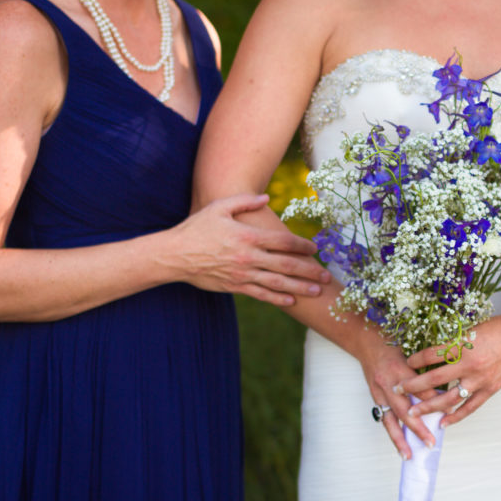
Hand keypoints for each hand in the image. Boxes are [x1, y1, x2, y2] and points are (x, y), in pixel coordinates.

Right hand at [164, 193, 330, 304]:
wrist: (173, 255)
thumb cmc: (196, 228)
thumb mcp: (219, 207)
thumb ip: (244, 201)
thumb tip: (267, 198)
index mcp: (248, 236)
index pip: (283, 241)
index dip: (302, 245)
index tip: (315, 248)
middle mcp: (248, 257)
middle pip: (286, 265)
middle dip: (309, 270)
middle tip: (327, 276)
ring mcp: (242, 274)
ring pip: (277, 283)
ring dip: (300, 288)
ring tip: (317, 292)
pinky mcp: (234, 287)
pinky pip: (260, 294)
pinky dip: (277, 299)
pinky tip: (291, 301)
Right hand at [355, 335, 441, 458]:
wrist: (367, 343)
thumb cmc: (393, 345)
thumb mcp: (413, 352)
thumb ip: (427, 368)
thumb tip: (447, 387)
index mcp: (401, 369)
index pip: (421, 389)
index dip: (436, 400)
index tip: (451, 409)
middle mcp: (389, 383)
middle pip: (404, 410)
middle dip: (418, 428)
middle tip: (431, 442)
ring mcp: (380, 392)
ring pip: (391, 420)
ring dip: (400, 439)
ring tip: (409, 455)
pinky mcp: (375, 398)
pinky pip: (384, 419)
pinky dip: (392, 433)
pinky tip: (399, 447)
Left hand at [395, 311, 500, 426]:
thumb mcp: (473, 328)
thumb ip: (456, 341)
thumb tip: (437, 350)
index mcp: (463, 345)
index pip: (430, 355)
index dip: (414, 360)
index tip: (405, 363)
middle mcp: (469, 364)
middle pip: (434, 379)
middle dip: (412, 386)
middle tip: (397, 391)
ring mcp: (480, 379)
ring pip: (449, 399)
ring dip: (429, 407)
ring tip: (414, 413)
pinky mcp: (491, 389)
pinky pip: (470, 407)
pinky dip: (456, 416)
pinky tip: (443, 422)